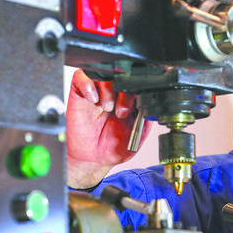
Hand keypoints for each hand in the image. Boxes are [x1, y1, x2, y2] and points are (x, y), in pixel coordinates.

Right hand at [66, 69, 149, 188]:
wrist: (93, 159)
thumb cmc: (113, 148)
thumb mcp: (138, 134)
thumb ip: (146, 118)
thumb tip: (153, 104)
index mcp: (129, 100)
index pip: (136, 82)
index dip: (138, 89)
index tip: (137, 103)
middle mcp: (113, 93)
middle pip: (121, 75)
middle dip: (125, 92)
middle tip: (122, 111)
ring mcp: (97, 92)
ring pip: (103, 72)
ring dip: (108, 88)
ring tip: (107, 107)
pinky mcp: (79, 93)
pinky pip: (80, 76)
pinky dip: (88, 84)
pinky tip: (93, 99)